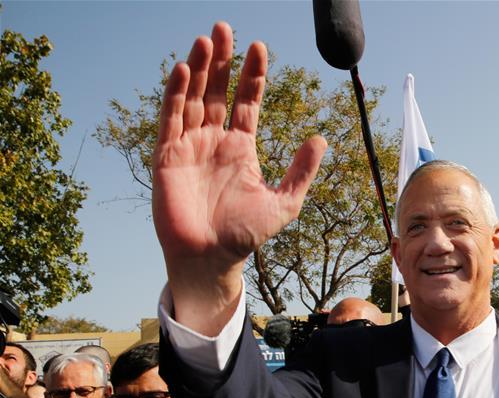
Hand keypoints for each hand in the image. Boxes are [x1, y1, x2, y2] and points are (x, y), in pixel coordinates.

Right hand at [152, 22, 326, 334]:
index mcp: (241, 148)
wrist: (211, 258)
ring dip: (199, 69)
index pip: (247, 102)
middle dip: (222, 61)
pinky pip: (171, 118)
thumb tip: (320, 138)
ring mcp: (189, 146)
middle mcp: (214, 141)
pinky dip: (176, 94)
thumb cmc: (245, 235)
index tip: (259, 48)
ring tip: (206, 39)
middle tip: (225, 28)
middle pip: (217, 91)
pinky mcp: (167, 156)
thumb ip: (301, 171)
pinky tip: (185, 70)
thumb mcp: (284, 202)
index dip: (252, 76)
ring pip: (194, 98)